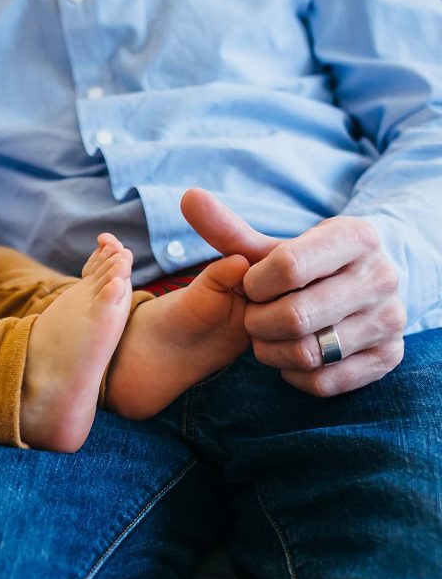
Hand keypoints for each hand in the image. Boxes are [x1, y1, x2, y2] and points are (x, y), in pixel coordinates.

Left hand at [180, 188, 405, 396]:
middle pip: (295, 316)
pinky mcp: (389, 357)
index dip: (256, 283)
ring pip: (309, 352)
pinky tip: (290, 356)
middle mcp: (383, 277)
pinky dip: (293, 374)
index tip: (253, 285)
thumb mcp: (273, 246)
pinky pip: (324, 381)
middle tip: (255, 316)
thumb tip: (188, 197)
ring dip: (271, 350)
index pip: (288, 267)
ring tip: (267, 336)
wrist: (362, 284)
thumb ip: (228, 229)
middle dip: (258, 321)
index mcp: (356, 237)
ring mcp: (391, 319)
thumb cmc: (306, 264)